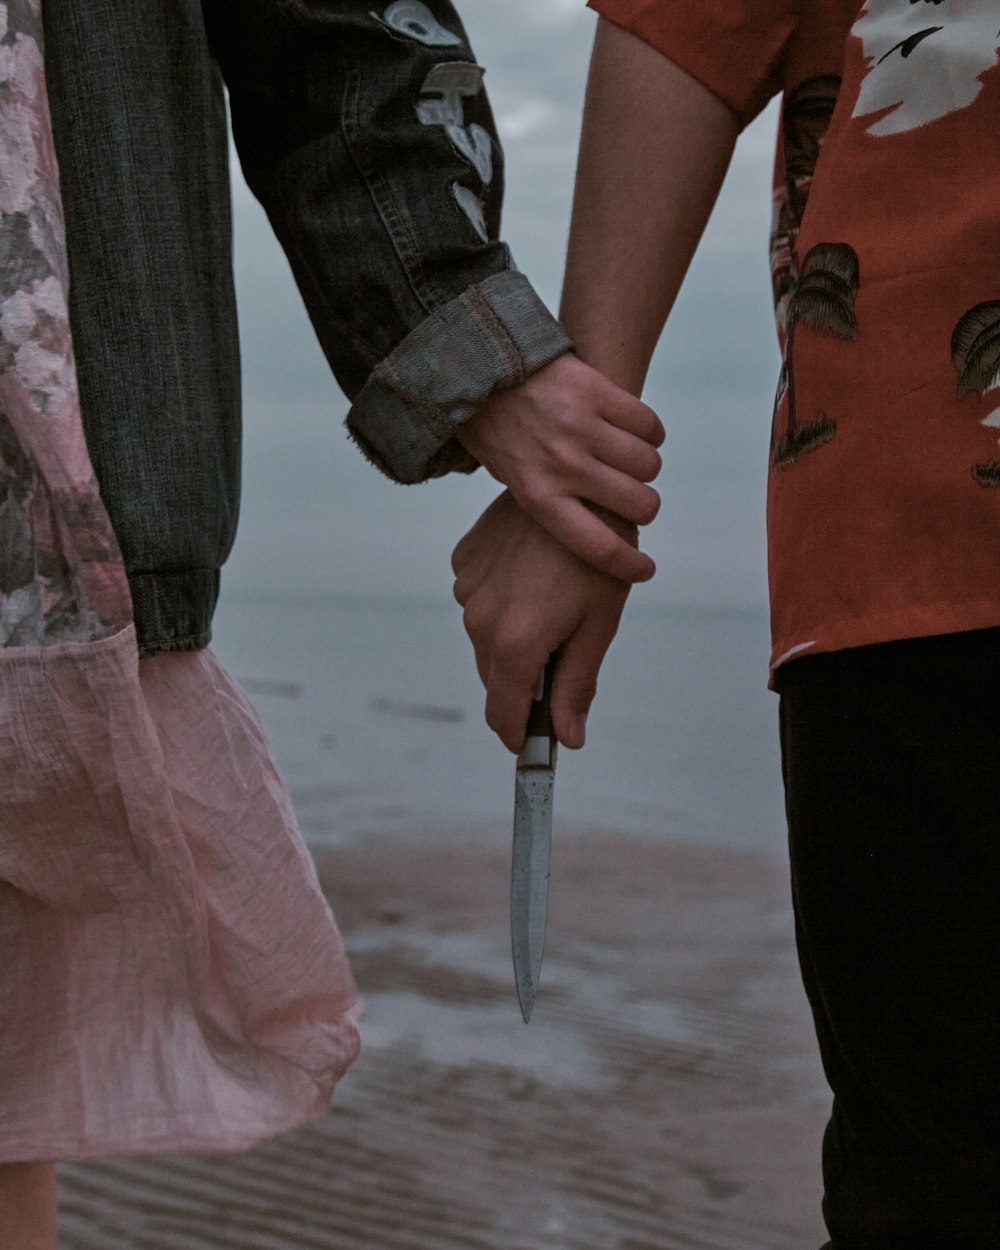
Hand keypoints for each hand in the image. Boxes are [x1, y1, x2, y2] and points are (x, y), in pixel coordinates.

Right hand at [452, 490, 631, 751]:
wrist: (579, 487)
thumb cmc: (598, 560)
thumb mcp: (598, 626)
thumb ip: (577, 686)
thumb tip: (568, 738)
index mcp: (517, 642)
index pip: (504, 713)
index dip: (519, 736)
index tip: (533, 745)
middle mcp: (480, 619)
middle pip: (494, 678)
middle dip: (523, 684)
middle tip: (563, 657)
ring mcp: (467, 588)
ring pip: (485, 640)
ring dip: (512, 640)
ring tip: (553, 604)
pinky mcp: (464, 562)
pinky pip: (479, 600)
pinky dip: (501, 603)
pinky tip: (533, 579)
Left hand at [457, 353, 662, 583]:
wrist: (479, 369)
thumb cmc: (498, 433)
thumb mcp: (515, 481)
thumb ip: (554, 505)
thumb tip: (600, 530)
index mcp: (538, 498)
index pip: (599, 546)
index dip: (630, 565)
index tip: (644, 569)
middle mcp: (563, 467)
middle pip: (638, 505)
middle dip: (644, 507)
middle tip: (635, 498)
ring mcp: (581, 428)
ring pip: (648, 465)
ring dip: (646, 467)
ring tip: (630, 460)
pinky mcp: (596, 392)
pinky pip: (648, 425)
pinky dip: (649, 432)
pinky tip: (635, 431)